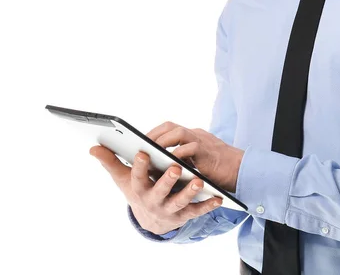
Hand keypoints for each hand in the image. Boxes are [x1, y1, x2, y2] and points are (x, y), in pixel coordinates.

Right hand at [89, 143, 222, 235]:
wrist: (151, 218)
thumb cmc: (139, 189)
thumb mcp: (124, 179)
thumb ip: (111, 162)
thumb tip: (93, 147)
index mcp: (139, 190)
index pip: (137, 178)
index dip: (139, 167)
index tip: (142, 152)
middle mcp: (154, 201)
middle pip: (160, 192)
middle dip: (167, 181)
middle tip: (175, 167)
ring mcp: (170, 209)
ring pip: (180, 203)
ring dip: (189, 193)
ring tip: (199, 181)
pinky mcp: (185, 215)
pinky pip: (197, 211)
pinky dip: (208, 205)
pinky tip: (219, 198)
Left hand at [146, 122, 244, 193]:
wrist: (242, 170)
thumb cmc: (218, 169)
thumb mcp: (198, 160)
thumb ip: (183, 157)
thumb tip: (158, 164)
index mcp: (192, 136)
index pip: (169, 128)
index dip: (154, 134)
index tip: (139, 142)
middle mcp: (196, 135)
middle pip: (170, 127)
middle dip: (153, 136)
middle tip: (140, 147)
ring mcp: (203, 142)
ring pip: (179, 133)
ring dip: (162, 142)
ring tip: (150, 153)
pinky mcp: (208, 152)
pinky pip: (190, 149)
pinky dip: (177, 154)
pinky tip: (168, 164)